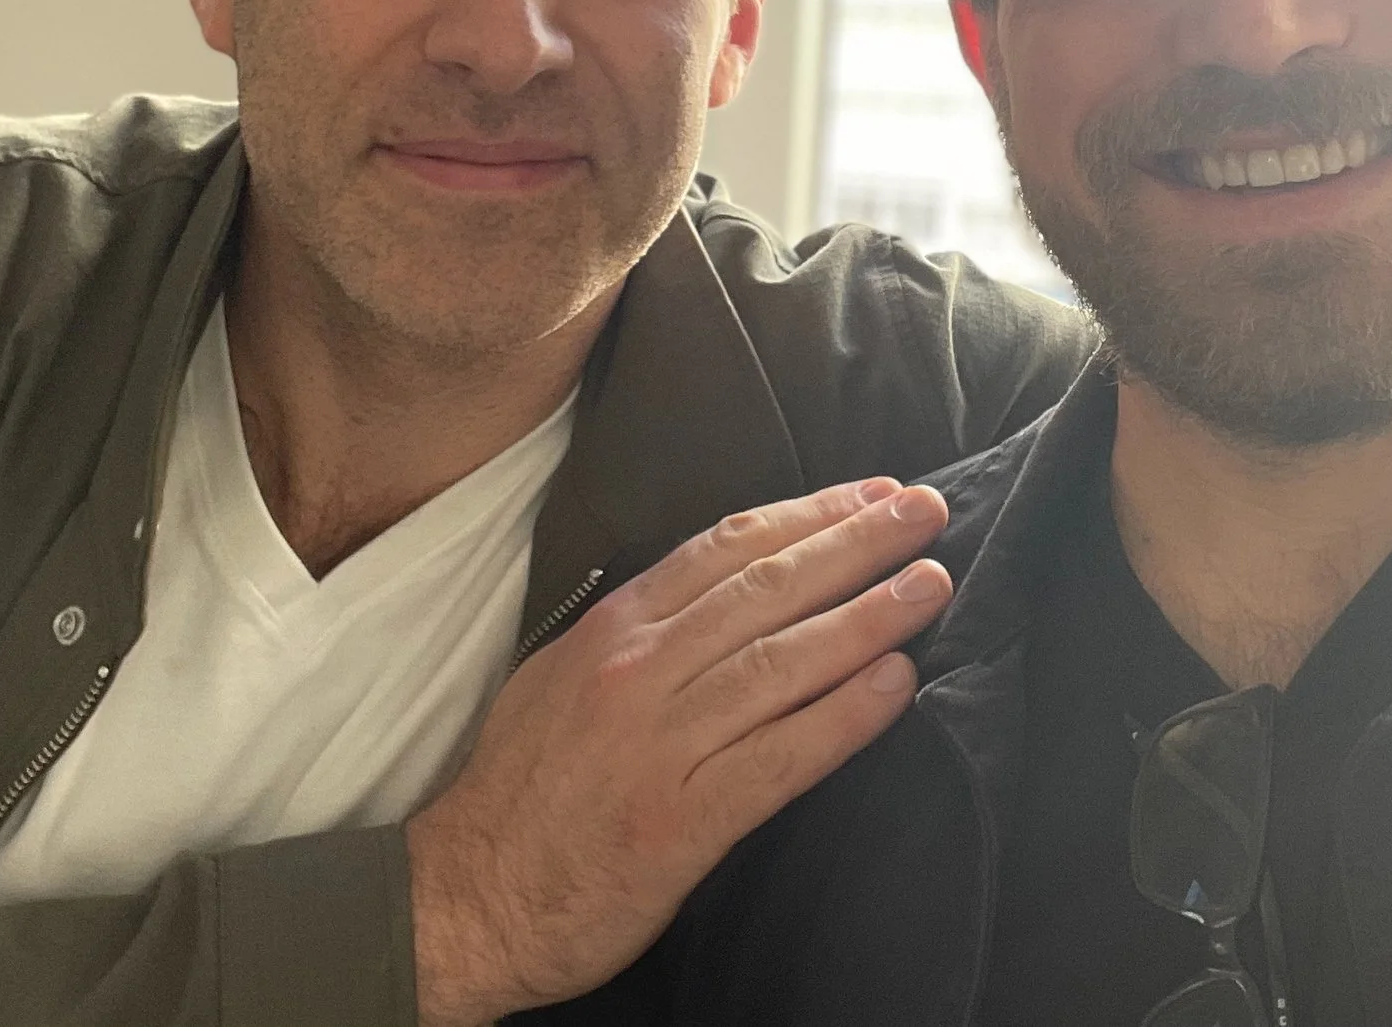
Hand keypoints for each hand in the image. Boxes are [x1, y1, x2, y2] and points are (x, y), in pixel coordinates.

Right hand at [404, 476, 952, 1024]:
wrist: (461, 899)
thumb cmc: (521, 790)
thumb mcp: (563, 678)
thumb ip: (641, 635)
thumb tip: (725, 595)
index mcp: (613, 628)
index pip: (726, 547)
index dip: (809, 513)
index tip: (874, 492)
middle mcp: (638, 671)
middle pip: (766, 587)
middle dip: (857, 542)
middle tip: (930, 512)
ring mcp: (659, 744)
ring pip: (782, 660)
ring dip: (868, 615)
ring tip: (930, 586)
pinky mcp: (680, 821)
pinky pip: (779, 758)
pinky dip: (843, 717)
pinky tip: (897, 687)